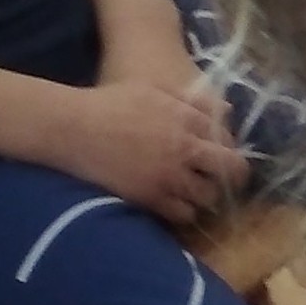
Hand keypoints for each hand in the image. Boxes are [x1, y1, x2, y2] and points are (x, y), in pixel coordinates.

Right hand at [63, 74, 246, 222]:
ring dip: (206, 195)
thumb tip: (227, 110)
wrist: (73, 128)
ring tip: (196, 193)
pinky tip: (175, 204)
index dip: (227, 149)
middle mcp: (184, 148)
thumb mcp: (153, 90)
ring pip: (209, 195)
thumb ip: (192, 100)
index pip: (227, 139)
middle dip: (232, 176)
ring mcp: (169, 175)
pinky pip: (184, 214)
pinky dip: (184, 211)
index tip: (220, 155)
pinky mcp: (152, 197)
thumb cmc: (109, 104)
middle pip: (230, 169)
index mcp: (186, 119)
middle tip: (223, 181)